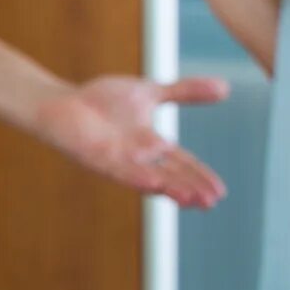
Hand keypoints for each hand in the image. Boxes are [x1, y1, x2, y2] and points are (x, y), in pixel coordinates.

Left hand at [32, 75, 229, 206]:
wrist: (64, 103)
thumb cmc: (103, 101)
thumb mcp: (151, 92)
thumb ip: (184, 92)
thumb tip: (225, 88)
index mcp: (153, 145)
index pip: (183, 164)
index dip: (201, 177)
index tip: (221, 192)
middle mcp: (140, 158)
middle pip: (170, 176)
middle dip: (191, 188)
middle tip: (212, 201)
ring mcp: (120, 160)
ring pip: (149, 178)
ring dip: (170, 189)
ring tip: (191, 199)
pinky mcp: (99, 158)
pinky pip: (121, 171)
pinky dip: (138, 176)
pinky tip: (154, 183)